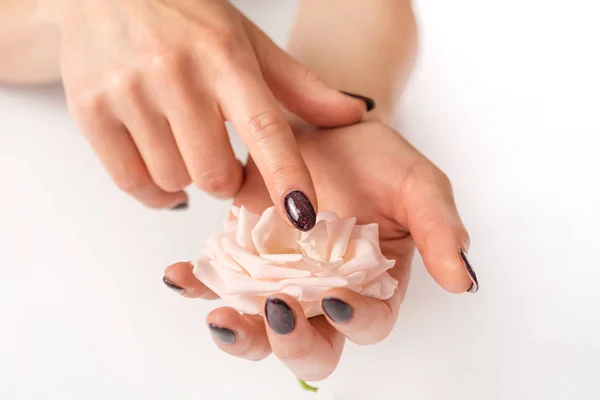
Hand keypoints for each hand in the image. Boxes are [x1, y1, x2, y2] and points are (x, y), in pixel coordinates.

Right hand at [48, 0, 367, 224]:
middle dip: (227, 179)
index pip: (264, 128)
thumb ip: (301, 86)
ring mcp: (127, 92)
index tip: (304, 216)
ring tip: (185, 144)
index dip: (287, 176)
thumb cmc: (187, 18)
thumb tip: (354, 114)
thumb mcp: (248, 42)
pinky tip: (162, 163)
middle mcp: (174, 74)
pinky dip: (154, 189)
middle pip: (215, 174)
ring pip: (175, 181)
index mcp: (223, 56)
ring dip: (188, 177)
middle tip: (221, 155)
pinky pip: (131, 182)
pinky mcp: (89, 111)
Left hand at [163, 121, 477, 379]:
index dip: (355, 321)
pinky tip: (179, 274)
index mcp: (372, 284)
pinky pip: (216, 283)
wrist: (324, 124)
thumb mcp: (415, 184)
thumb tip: (464, 281)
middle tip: (276, 313)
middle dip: (292, 343)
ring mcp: (279, 279)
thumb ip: (440, 230)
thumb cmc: (374, 157)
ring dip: (238, 332)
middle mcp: (324, 293)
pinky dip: (196, 285)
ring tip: (219, 315)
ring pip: (258, 329)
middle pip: (311, 346)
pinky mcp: (242, 258)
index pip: (368, 322)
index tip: (336, 298)